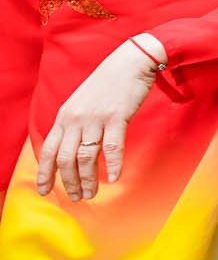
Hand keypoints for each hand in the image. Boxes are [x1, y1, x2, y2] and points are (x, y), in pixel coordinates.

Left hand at [37, 37, 162, 200]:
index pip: (49, 151)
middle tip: (77, 197)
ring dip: (88, 179)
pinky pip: (112, 147)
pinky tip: (113, 178)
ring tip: (91, 193)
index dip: (45, 174)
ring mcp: (95, 119)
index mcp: (64, 116)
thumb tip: (71, 147)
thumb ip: (74, 123)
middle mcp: (76, 119)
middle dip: (69, 182)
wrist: (130, 62)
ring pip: (86, 157)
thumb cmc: (108, 82)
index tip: (45, 191)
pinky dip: (112, 165)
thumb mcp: (81, 102)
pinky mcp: (116, 117)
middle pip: (66, 159)